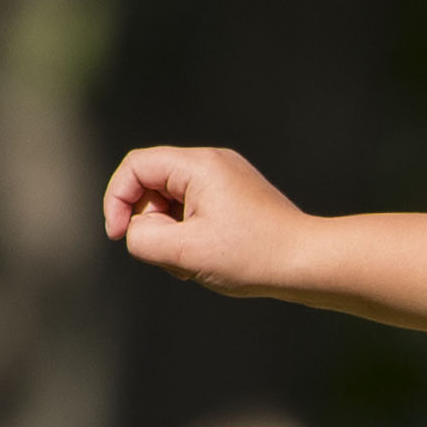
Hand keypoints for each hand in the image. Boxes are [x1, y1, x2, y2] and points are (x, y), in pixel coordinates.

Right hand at [102, 144, 316, 294]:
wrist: (308, 262)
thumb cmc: (252, 255)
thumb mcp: (185, 252)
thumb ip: (143, 238)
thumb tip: (134, 231)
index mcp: (198, 165)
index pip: (136, 166)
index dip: (117, 199)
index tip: (117, 236)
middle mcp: (212, 162)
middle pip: (153, 185)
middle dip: (151, 224)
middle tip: (173, 259)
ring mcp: (226, 178)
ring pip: (172, 202)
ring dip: (171, 235)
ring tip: (196, 264)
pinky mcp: (235, 197)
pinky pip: (194, 210)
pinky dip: (190, 236)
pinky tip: (210, 260)